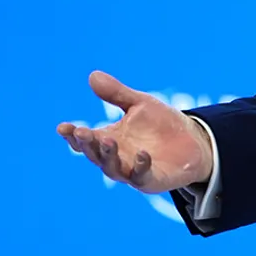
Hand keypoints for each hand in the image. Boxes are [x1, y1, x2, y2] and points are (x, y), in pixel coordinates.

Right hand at [56, 71, 213, 192]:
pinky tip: (144, 154)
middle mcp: (116, 157)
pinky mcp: (150, 180)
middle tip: (82, 132)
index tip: (63, 127)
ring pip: (112, 168)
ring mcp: (131, 171)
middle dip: (87, 144)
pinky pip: (141, 176)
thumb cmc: (161, 124)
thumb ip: (117, 93)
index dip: (72, 135)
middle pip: (94, 154)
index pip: (85, 139)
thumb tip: (93, 75)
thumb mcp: (140, 104)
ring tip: (109, 141)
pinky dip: (140, 166)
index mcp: (108, 138)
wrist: (193, 142)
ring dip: (108, 156)